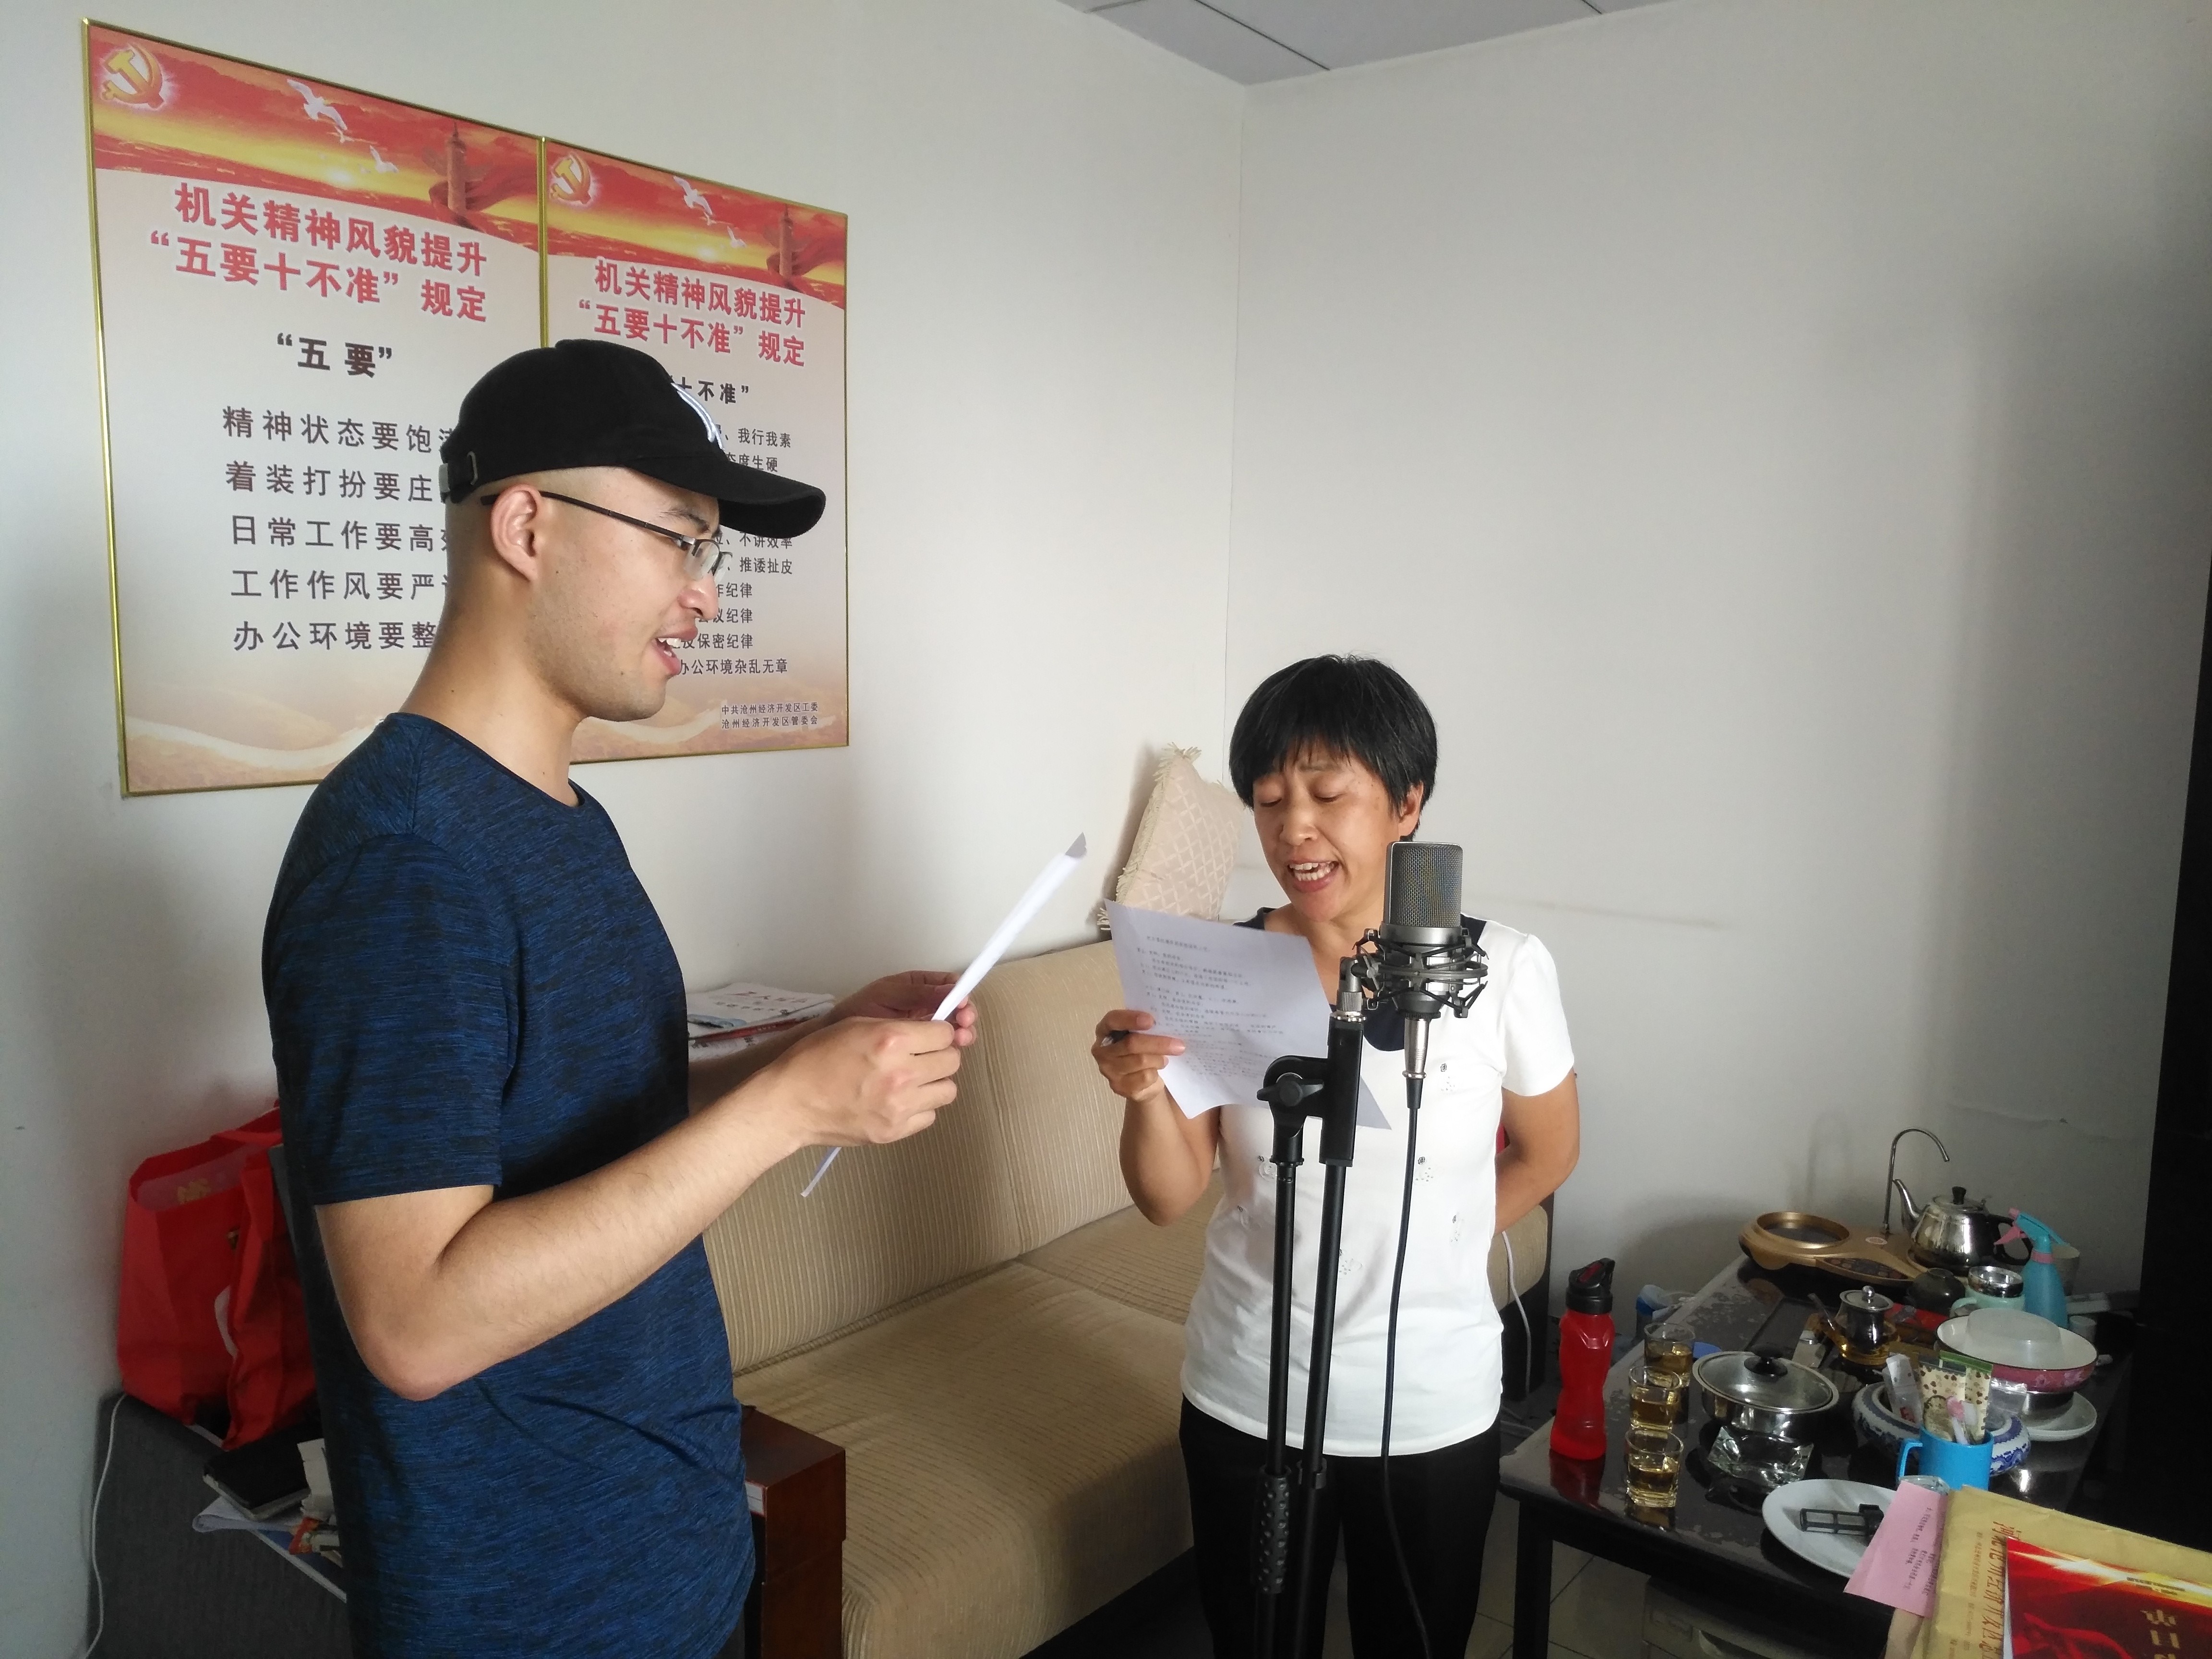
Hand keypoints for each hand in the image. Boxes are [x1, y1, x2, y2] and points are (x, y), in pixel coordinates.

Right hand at [765, 1016, 961, 1147]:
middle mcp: (902, 1073)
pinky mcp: (894, 1131)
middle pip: (952, 1061)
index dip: (939, 1033)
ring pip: (948, 1090)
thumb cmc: (816, 1057)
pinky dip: (919, 1108)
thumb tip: (929, 1032)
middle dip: (940, 1055)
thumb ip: (897, 1028)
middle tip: (920, 1057)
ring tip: (911, 1081)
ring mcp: (900, 1106)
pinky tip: (898, 1101)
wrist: (791, 1102)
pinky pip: (929, 1116)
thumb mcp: (856, 1025)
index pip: (946, 1034)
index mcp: (892, 1040)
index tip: (928, 1037)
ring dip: (934, 1083)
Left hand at [831, 971, 978, 1047]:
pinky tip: (951, 1050)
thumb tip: (952, 989)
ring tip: (961, 1038)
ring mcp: (926, 1027)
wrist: (835, 1038)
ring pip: (953, 1028)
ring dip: (962, 1032)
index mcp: (920, 985)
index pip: (951, 985)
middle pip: (958, 1008)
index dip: (961, 994)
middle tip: (964, 1024)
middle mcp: (928, 1004)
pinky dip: (950, 1048)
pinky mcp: (921, 1047)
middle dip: (965, 1016)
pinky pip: (942, 1046)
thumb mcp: (888, 996)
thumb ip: (918, 993)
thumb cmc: (858, 1010)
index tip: (963, 1005)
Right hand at [1091, 1009, 1183, 1106]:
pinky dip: (1155, 1073)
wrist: (1142, 1081)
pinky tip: (1156, 1071)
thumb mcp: (1142, 1035)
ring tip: (1165, 1059)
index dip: (1130, 1019)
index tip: (1150, 1020)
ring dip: (1159, 1059)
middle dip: (1158, 1043)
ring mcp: (1108, 1070)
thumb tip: (1168, 1023)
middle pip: (1131, 1043)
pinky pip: (1144, 1077)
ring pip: (1140, 1061)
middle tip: (1179, 1045)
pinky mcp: (1119, 1086)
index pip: (1112, 1020)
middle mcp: (1102, 1050)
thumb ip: (1146, 1027)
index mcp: (1105, 1030)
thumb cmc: (1142, 1050)